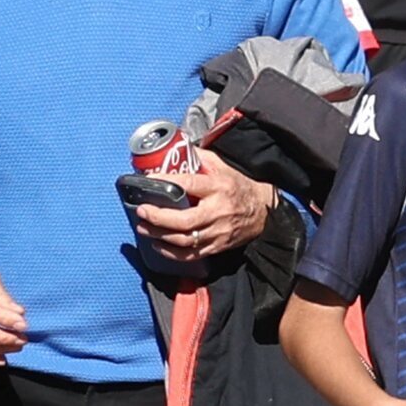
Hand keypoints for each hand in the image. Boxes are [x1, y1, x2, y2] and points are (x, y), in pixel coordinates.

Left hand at [134, 148, 276, 261]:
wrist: (264, 212)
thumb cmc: (240, 188)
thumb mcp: (225, 168)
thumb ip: (202, 160)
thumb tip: (180, 150)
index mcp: (219, 187)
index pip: (189, 184)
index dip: (166, 181)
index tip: (149, 180)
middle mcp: (218, 211)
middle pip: (183, 220)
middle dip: (158, 217)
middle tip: (142, 211)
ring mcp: (218, 231)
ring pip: (184, 240)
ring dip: (159, 235)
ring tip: (144, 227)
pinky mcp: (217, 246)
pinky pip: (190, 255)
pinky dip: (171, 252)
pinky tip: (158, 245)